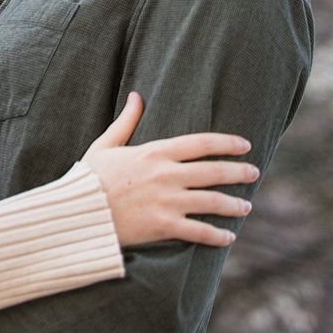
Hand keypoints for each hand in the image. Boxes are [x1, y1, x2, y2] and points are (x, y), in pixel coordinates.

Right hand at [81, 94, 259, 248]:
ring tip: (247, 207)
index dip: (228, 143)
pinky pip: (199, 231)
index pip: (202, 143)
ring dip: (234, 204)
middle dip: (239, 172)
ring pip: (212, 202)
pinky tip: (228, 237)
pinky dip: (217, 235)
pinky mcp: (164, 226)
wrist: (78, 213)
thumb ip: (126, 121)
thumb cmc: (90, 178)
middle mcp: (167, 174)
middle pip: (214, 171)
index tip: (245, 145)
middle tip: (254, 173)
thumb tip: (137, 96)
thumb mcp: (106, 144)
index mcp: (155, 152)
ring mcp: (167, 201)